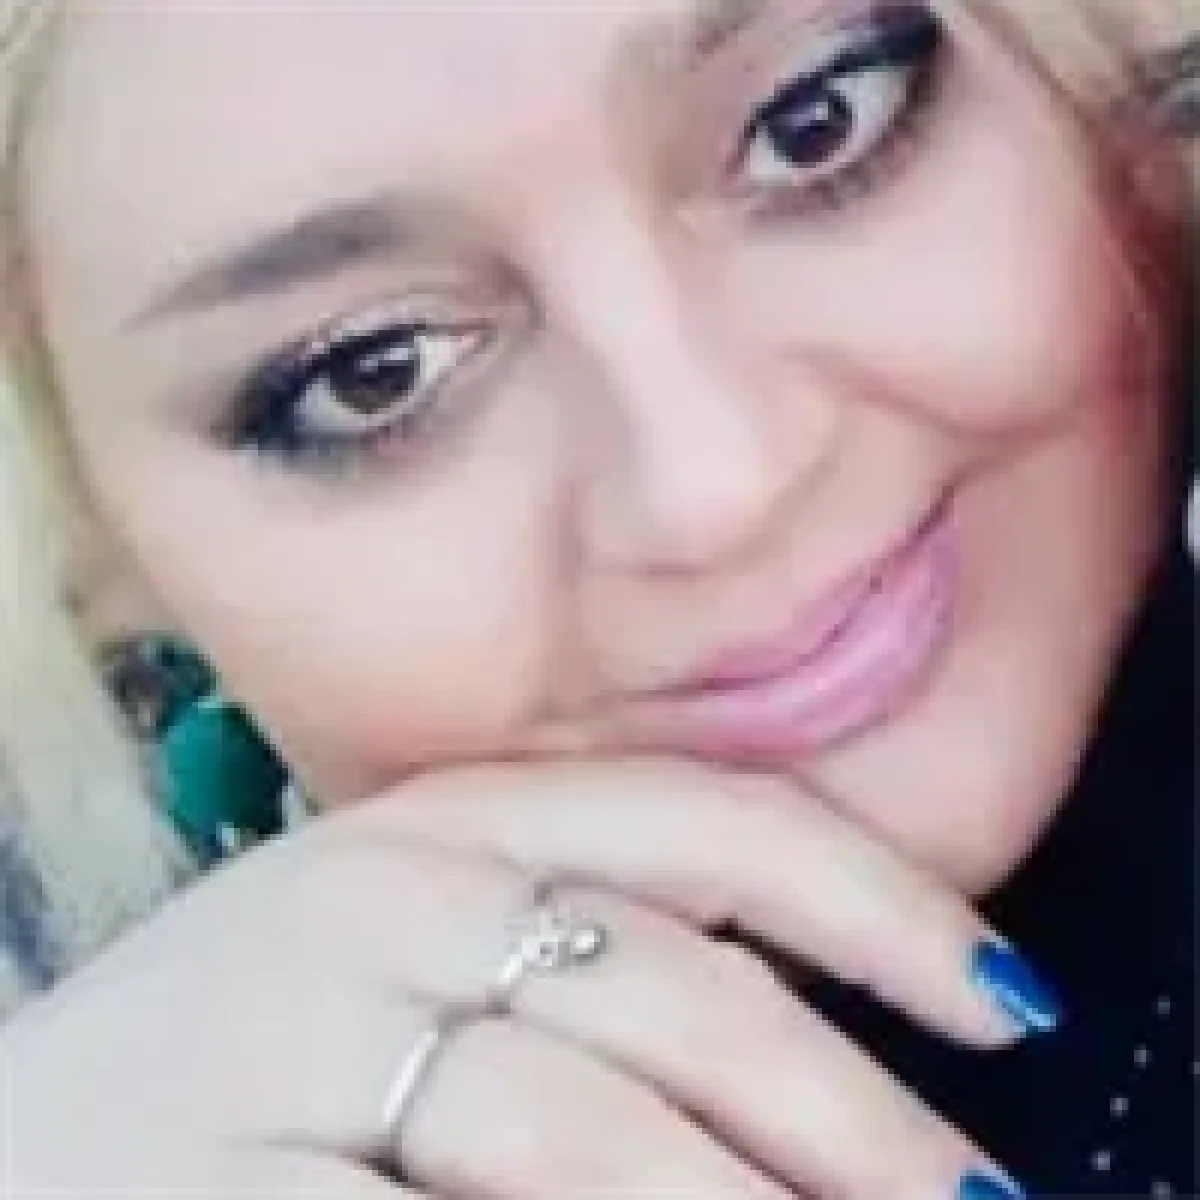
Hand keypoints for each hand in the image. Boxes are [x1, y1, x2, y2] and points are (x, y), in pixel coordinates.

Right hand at [2, 758, 1044, 1197]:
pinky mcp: (226, 1191)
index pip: (708, 824)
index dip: (878, 901)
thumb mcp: (407, 936)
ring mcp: (293, 1043)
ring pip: (592, 1134)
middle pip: (682, 990)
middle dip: (855, 1112)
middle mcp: (377, 901)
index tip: (1004, 996)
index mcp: (438, 820)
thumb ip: (571, 938)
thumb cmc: (243, 1040)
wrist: (17, 1130)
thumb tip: (787, 1026)